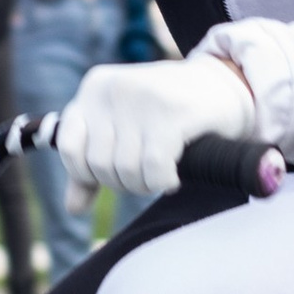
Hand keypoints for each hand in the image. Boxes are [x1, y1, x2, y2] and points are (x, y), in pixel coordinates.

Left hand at [57, 54, 250, 207]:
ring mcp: (141, 98)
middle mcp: (113, 88)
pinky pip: (154, 170)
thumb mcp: (125, 129)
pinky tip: (173, 176)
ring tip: (161, 173)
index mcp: (95, 87)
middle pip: (99, 164)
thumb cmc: (171, 111)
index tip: (112, 173)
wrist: (226, 85)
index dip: (86, 171)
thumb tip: (73, 208)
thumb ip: (93, 165)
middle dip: (123, 182)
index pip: (68, 145)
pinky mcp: (171, 113)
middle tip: (147, 173)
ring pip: (125, 171)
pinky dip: (163, 182)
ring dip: (145, 185)